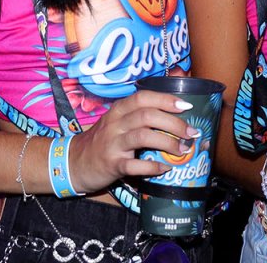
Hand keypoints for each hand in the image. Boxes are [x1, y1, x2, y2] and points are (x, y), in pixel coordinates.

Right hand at [69, 89, 195, 193]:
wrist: (74, 163)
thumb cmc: (104, 140)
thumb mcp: (119, 121)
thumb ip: (141, 113)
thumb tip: (177, 107)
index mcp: (119, 109)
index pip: (143, 97)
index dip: (166, 100)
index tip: (187, 106)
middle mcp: (115, 123)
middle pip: (147, 116)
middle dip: (173, 123)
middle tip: (191, 133)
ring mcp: (112, 144)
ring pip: (142, 137)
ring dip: (167, 143)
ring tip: (183, 150)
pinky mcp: (111, 165)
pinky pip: (134, 165)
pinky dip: (153, 167)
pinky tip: (166, 168)